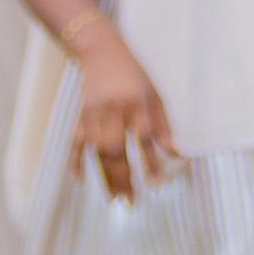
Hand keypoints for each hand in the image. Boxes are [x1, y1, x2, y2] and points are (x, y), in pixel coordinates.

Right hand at [71, 32, 181, 197]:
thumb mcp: (155, 95)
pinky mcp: (81, 117)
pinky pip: (77, 142)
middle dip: (123, 177)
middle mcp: (113, 110)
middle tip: (130, 201)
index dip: (151, 161)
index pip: (144, 137)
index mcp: (136, 103)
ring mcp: (94, 114)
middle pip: (117, 149)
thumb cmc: (134, 75)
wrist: (100, 52)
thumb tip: (177, 154)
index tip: (156, 183)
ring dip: (105, 177)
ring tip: (114, 199)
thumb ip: (164, 126)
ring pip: (97, 151)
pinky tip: (79, 181)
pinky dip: (76, 162)